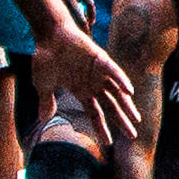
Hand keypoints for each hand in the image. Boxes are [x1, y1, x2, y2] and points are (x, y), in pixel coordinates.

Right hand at [31, 23, 141, 145]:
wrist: (47, 35)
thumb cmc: (46, 58)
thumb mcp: (43, 85)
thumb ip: (46, 101)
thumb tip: (42, 118)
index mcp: (82, 91)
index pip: (95, 113)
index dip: (102, 128)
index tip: (109, 143)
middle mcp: (93, 83)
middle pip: (111, 106)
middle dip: (121, 121)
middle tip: (133, 136)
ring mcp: (98, 72)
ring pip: (117, 92)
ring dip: (127, 105)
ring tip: (136, 119)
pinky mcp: (100, 58)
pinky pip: (114, 71)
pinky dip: (122, 80)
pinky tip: (130, 92)